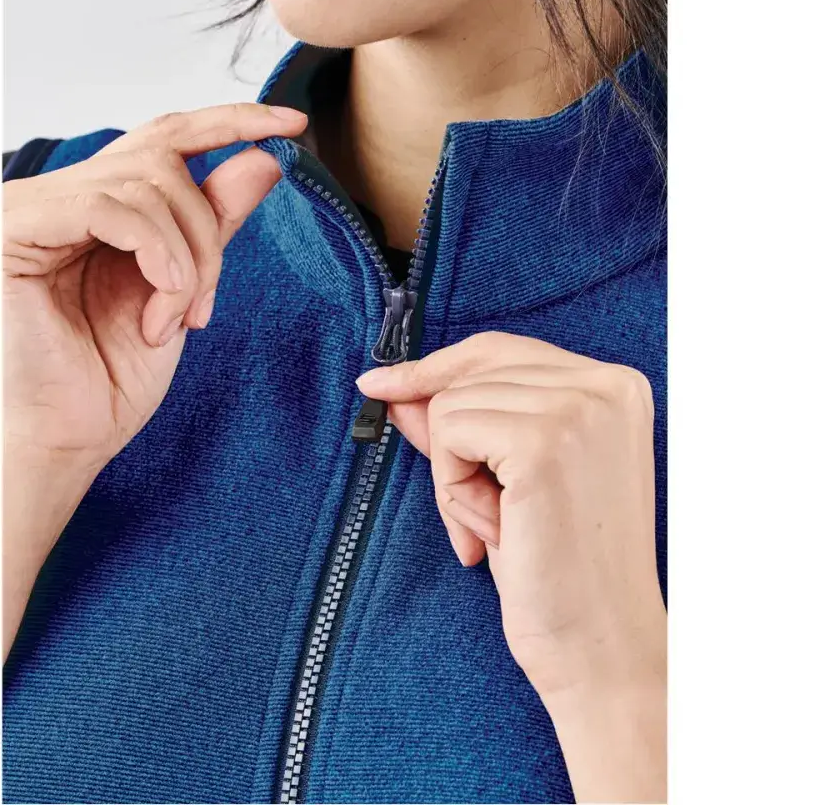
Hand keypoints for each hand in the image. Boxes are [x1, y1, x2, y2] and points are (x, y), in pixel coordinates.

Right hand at [2, 101, 306, 657]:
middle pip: (165, 155)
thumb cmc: (106, 377)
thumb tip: (263, 159)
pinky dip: (159, 259)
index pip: (165, 137)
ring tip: (177, 321)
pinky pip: (115, 207)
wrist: (59, 442)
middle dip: (209, 225)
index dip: (229, 121)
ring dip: (188, 259)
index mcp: (97, 206)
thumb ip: (214, 224)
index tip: (293, 122)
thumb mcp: (182, 291)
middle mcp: (61, 195)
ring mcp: (34, 205)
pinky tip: (158, 313)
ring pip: (148, 182)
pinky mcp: (16, 226)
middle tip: (207, 304)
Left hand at [355, 330, 664, 701]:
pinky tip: (494, 531)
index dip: (437, 368)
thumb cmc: (559, 569)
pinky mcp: (544, 442)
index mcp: (614, 386)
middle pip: (471, 372)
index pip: (501, 349)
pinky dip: (452, 487)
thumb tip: (397, 389)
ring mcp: (578, 409)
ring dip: (456, 475)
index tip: (383, 382)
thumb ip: (461, 423)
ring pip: (451, 404)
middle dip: (452, 440)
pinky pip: (449, 432)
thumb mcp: (508, 478)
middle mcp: (606, 385)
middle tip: (484, 511)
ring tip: (503, 527)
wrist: (599, 647)